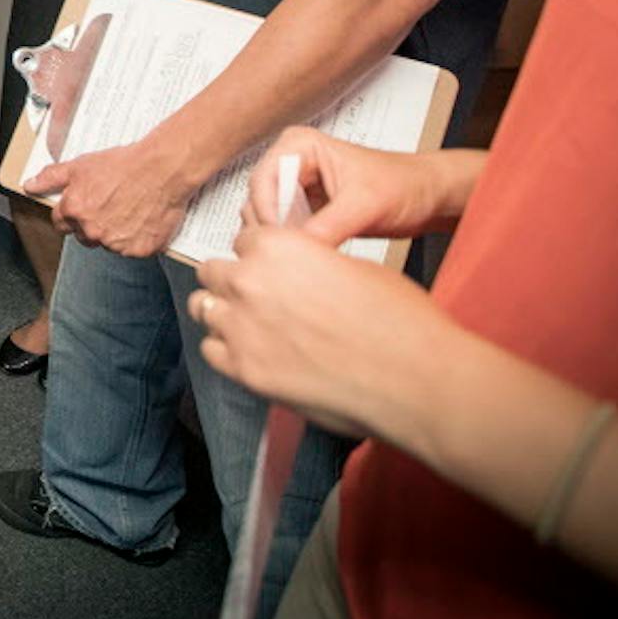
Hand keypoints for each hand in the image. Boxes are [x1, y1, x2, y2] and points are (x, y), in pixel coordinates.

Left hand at [23, 134, 194, 256]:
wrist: (162, 170)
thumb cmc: (125, 165)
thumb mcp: (81, 165)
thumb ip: (52, 178)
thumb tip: (31, 185)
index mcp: (74, 211)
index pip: (61, 223)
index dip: (71, 213)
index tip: (84, 206)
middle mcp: (93, 231)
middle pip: (85, 236)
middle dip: (93, 223)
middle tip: (110, 204)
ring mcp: (117, 243)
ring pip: (109, 244)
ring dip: (115, 232)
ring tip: (130, 209)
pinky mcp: (140, 250)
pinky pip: (134, 250)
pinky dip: (138, 239)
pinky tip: (143, 219)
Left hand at [191, 224, 452, 438]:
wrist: (413, 377)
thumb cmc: (397, 319)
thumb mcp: (351, 267)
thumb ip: (307, 264)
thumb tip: (295, 274)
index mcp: (276, 247)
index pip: (243, 242)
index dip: (259, 257)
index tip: (271, 271)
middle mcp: (248, 282)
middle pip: (214, 272)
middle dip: (234, 281)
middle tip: (259, 298)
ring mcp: (241, 327)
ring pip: (204, 308)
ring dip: (224, 313)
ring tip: (252, 326)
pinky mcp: (244, 370)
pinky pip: (211, 350)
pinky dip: (227, 350)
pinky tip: (254, 353)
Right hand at [245, 126, 446, 245]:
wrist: (427, 197)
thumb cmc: (404, 185)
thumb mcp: (366, 206)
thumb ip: (329, 226)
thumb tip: (299, 250)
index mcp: (300, 145)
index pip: (262, 180)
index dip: (269, 214)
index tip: (285, 243)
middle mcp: (291, 162)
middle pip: (257, 200)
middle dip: (273, 230)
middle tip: (296, 255)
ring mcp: (294, 187)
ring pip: (264, 219)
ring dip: (281, 240)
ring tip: (307, 257)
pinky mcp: (302, 209)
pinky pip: (281, 231)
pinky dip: (291, 246)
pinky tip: (310, 256)